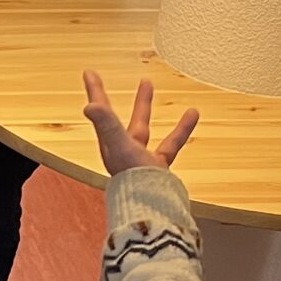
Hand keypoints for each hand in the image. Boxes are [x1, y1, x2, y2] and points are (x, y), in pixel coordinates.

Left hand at [81, 71, 198, 177]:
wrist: (151, 208)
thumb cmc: (133, 177)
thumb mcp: (120, 145)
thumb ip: (107, 124)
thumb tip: (89, 105)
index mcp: (110, 141)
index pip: (101, 110)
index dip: (95, 90)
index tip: (89, 72)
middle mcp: (121, 149)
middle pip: (117, 118)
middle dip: (116, 97)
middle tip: (124, 78)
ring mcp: (139, 158)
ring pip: (142, 127)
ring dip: (146, 107)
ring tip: (152, 86)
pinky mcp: (157, 168)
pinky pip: (170, 143)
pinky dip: (181, 129)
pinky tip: (192, 114)